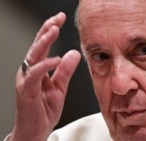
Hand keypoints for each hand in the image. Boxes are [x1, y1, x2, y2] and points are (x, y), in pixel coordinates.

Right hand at [9, 12, 80, 140]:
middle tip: (57, 18)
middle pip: (37, 46)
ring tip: (54, 29)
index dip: (51, 30)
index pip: (43, 45)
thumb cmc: (44, 110)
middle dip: (47, 29)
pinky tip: (56, 58)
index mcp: (37, 69)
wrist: (35, 131)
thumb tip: (73, 53)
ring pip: (34, 56)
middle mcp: (29, 71)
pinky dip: (45, 65)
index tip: (60, 18)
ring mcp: (26, 80)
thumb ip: (65, 70)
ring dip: (44, 41)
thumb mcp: (59, 87)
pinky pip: (35, 74)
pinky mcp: (27, 90)